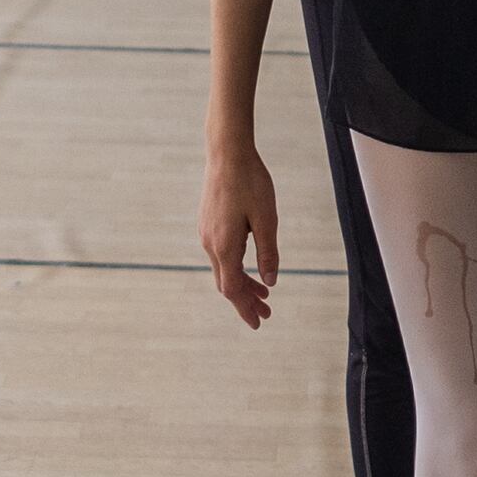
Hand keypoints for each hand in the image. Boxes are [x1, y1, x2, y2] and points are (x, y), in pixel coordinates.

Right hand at [202, 138, 282, 325]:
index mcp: (224, 245)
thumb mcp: (267, 220)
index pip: (233, 289)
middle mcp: (210, 243)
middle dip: (245, 301)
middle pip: (227, 283)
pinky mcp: (208, 224)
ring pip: (224, 269)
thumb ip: (268, 253)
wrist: (227, 153)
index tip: (258, 323)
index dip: (245, 308)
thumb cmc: (250, 183)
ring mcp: (206, 233)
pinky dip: (236, 267)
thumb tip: (270, 282)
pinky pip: (221, 255)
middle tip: (266, 313)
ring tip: (264, 293)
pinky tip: (251, 266)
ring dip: (243, 284)